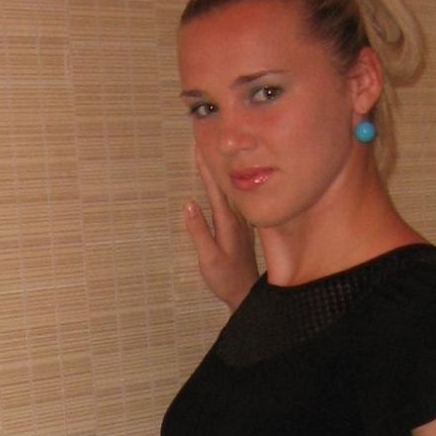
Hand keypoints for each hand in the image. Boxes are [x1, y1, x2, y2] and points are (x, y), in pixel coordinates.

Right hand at [183, 149, 258, 308]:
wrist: (246, 292)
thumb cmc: (226, 278)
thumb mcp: (209, 258)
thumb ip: (199, 232)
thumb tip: (189, 205)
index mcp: (227, 222)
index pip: (215, 189)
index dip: (206, 169)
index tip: (198, 149)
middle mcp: (236, 218)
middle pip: (223, 185)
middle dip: (212, 164)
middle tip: (202, 143)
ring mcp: (240, 222)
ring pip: (229, 191)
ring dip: (220, 173)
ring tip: (211, 157)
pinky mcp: (241, 228)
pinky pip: (233, 201)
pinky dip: (226, 188)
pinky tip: (225, 183)